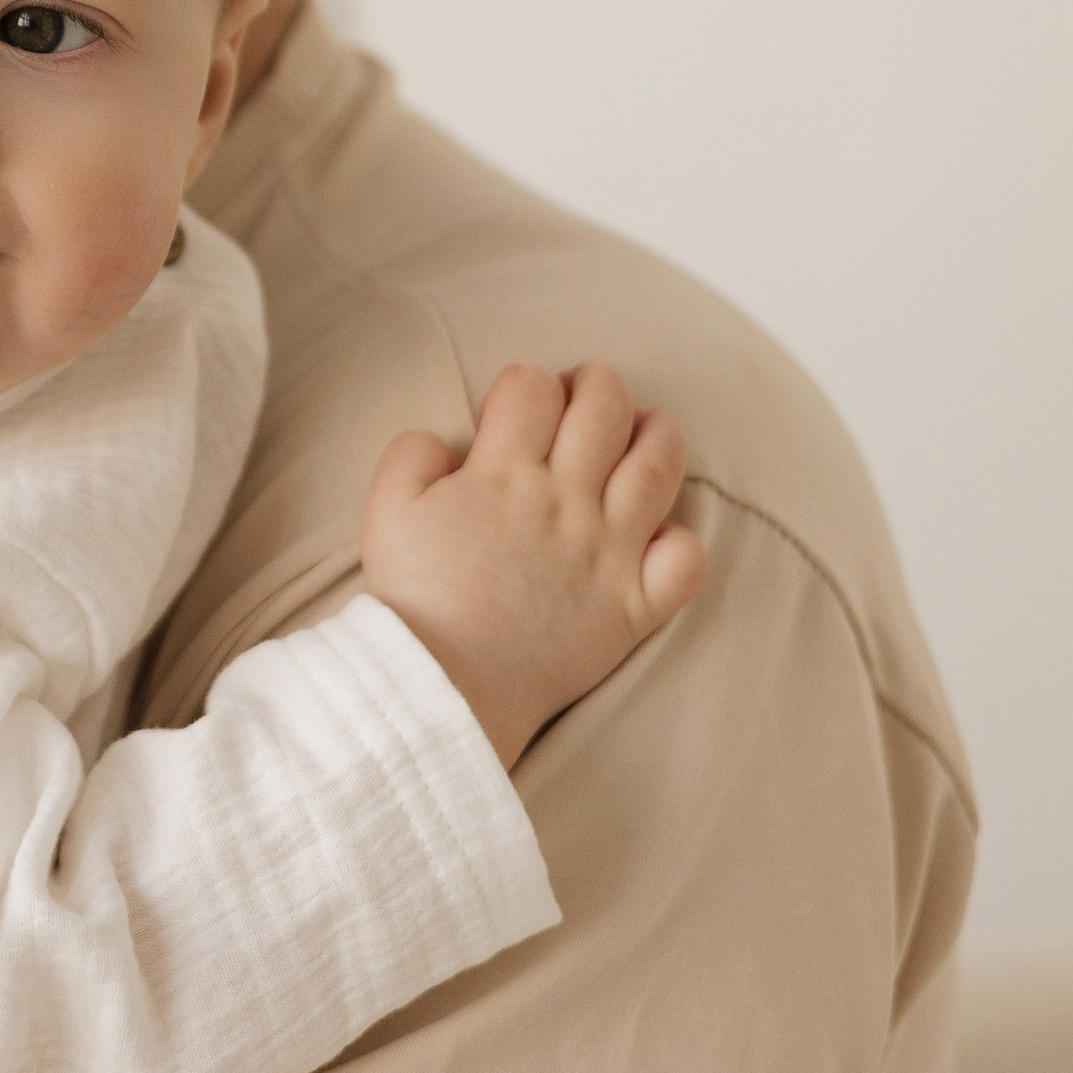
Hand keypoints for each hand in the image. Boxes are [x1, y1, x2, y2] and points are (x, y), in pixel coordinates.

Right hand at [359, 364, 701, 767]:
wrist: (444, 687)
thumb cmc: (413, 601)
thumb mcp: (386, 511)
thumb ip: (411, 454)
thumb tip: (445, 439)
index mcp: (503, 474)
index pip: (531, 386)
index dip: (522, 384)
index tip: (510, 413)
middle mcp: (564, 503)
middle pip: (605, 405)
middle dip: (595, 385)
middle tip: (579, 402)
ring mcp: (607, 553)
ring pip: (660, 465)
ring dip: (656, 434)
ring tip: (640, 434)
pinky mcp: (633, 607)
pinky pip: (686, 560)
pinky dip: (679, 540)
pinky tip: (652, 535)